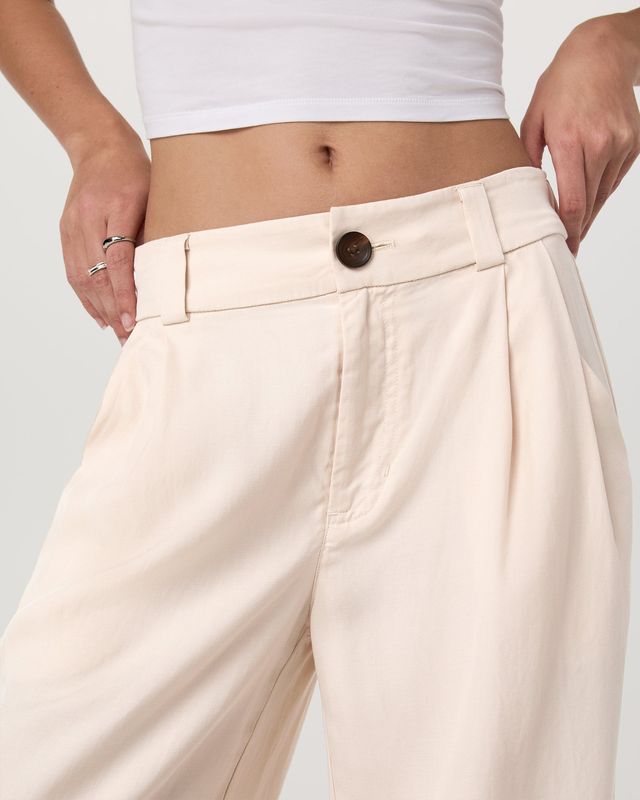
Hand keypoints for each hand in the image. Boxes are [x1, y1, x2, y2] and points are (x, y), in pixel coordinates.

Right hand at [59, 127, 150, 343]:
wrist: (98, 145)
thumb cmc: (136, 171)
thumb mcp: (155, 197)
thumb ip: (155, 235)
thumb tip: (162, 279)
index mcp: (114, 207)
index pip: (118, 260)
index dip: (126, 293)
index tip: (134, 318)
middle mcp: (87, 219)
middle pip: (97, 274)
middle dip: (114, 310)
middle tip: (130, 336)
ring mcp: (72, 226)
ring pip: (82, 277)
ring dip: (100, 309)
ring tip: (118, 332)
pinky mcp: (65, 231)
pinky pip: (73, 270)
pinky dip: (86, 296)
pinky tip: (100, 314)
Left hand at [520, 13, 639, 255]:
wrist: (601, 55)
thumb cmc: (560, 87)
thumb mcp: (533, 121)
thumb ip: (527, 162)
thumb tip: (525, 199)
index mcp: (570, 141)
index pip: (571, 201)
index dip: (566, 231)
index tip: (563, 249)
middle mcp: (601, 145)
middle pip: (589, 204)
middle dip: (576, 230)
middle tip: (565, 250)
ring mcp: (621, 144)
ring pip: (603, 195)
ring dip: (588, 213)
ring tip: (573, 230)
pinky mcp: (633, 144)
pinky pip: (613, 180)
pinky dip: (599, 192)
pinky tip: (587, 200)